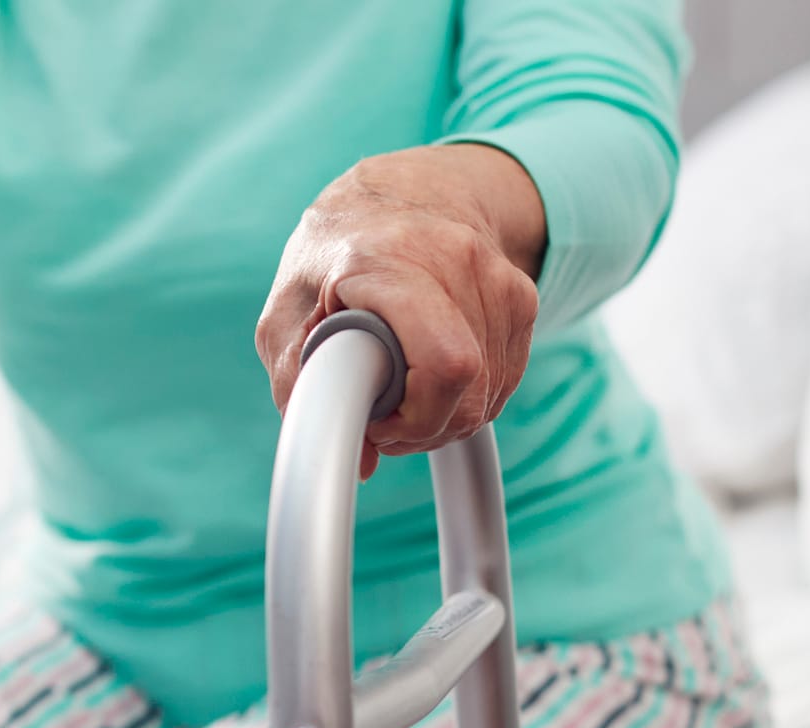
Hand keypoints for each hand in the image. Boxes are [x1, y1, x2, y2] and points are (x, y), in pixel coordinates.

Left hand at [256, 144, 545, 478]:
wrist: (404, 188)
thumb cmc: (335, 252)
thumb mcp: (285, 311)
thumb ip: (299, 382)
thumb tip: (361, 457)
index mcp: (390, 260)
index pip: (445, 365)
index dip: (410, 419)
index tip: (373, 420)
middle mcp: (456, 260)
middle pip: (469, 393)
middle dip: (422, 427)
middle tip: (382, 414)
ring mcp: (500, 278)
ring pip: (490, 397)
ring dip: (443, 417)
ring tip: (401, 390)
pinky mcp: (524, 299)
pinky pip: (504, 382)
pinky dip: (468, 398)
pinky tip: (432, 376)